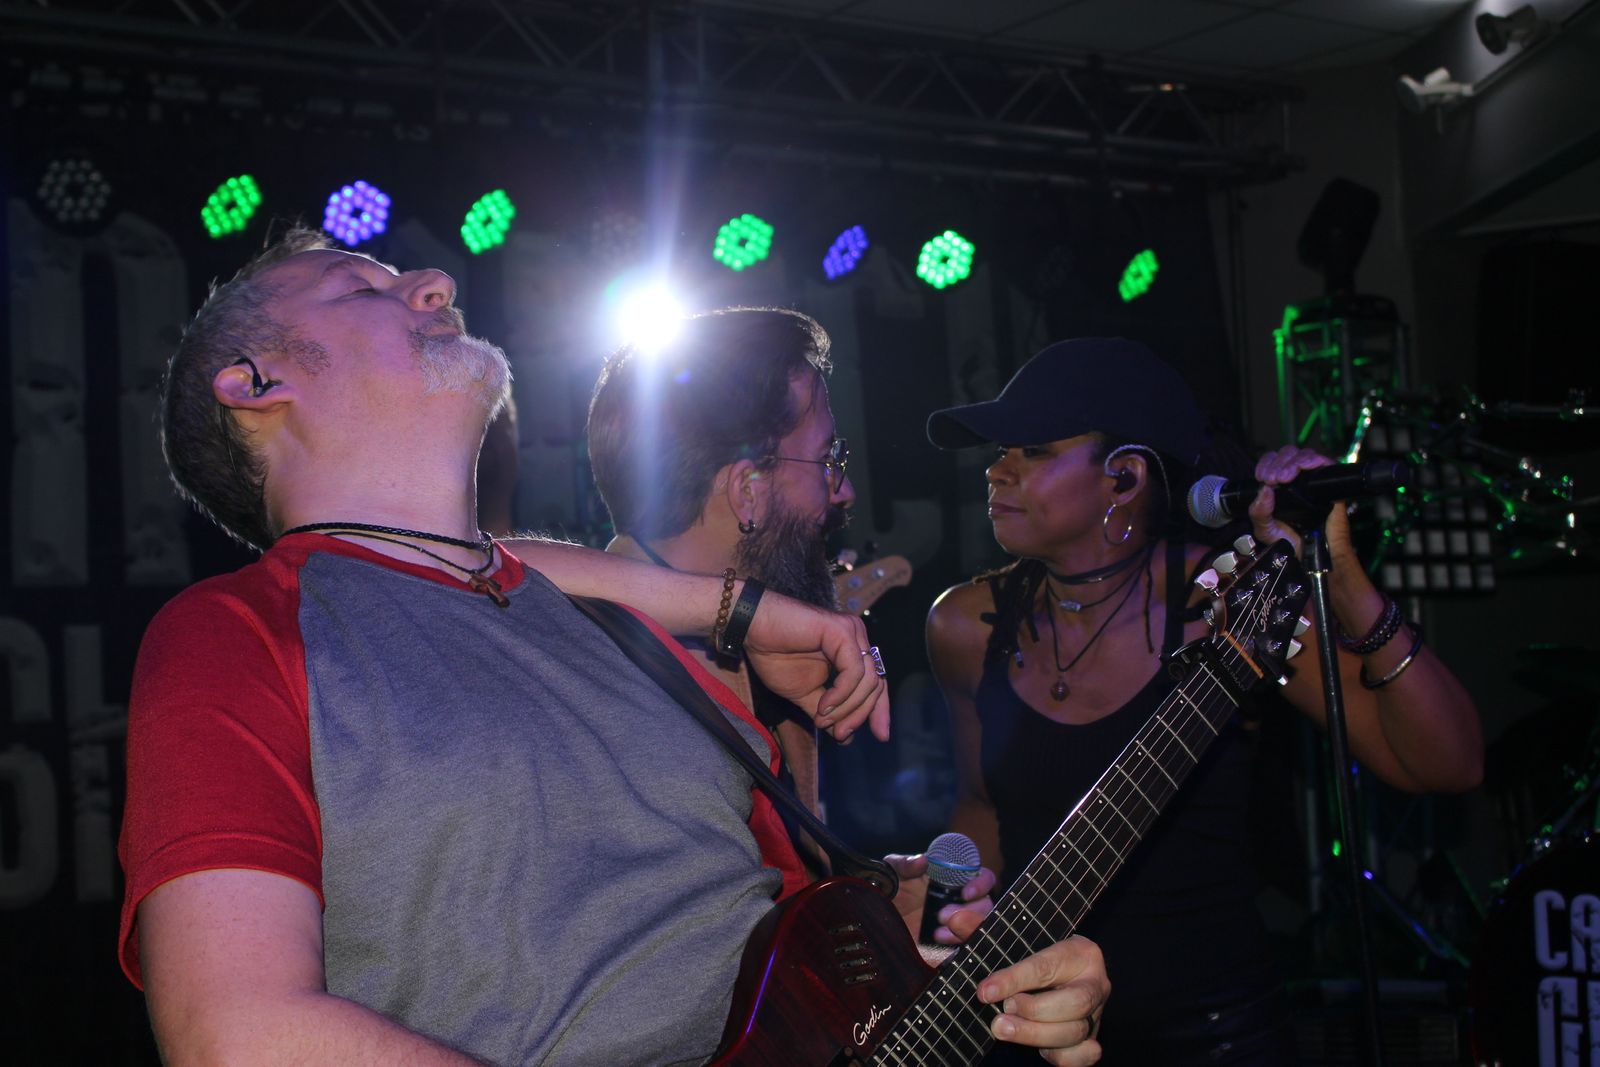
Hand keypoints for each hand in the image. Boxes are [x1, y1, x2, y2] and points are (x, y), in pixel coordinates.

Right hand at [742, 592, 889, 742]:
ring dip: (848, 707)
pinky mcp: (841, 630)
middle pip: (876, 684)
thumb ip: (827, 712)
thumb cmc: (774, 655)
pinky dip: (842, 693)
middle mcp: (857, 638)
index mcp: (851, 651)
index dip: (879, 710)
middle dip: (861, 714)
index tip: (880, 736)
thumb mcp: (805, 694)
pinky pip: (854, 671)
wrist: (751, 630)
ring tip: (824, 719)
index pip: (876, 683)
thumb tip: (846, 736)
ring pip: (868, 680)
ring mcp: (851, 632)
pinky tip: (825, 705)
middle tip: (841, 734)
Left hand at [883, 854, 995, 943]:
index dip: (981, 883)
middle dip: (971, 912)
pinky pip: (964, 946)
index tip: (966, 892)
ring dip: (965, 929)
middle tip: (944, 916)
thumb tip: (923, 860)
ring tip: (938, 932)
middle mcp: (960, 901)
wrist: (873, 917)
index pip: (982, 878)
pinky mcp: (948, 945)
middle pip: (985, 906)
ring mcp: (956, 924)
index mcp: (954, 879)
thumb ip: (906, 864)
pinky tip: (937, 941)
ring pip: (979, 927)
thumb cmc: (887, 888)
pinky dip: (956, 944)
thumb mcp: (891, 871)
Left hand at [961, 929, 1108, 1065]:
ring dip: (1036, 1035)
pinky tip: (1038, 1049)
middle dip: (1033, 1012)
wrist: (1061, 976)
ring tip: (1003, 1029)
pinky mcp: (1092, 1038)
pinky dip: (1061, 1056)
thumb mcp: (1012, 939)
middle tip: (999, 1016)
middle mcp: (1094, 982)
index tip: (984, 991)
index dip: (1012, 980)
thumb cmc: (1034, 957)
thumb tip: (952, 918)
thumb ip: (982, 928)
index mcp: (1079, 951)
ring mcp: (1097, 1013)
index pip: (1045, 966)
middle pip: (1074, 1002)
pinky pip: (1084, 1055)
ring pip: (1076, 1031)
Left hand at [1248, 445, 1345, 558]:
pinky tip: (1303, 467)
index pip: (1273, 461)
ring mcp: (1314, 480)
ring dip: (1292, 462)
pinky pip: (1325, 462)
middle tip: (1272, 479)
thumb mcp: (1265, 529)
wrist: (1313, 555)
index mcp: (1280, 486)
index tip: (1262, 476)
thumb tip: (1264, 490)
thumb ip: (1258, 512)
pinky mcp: (1331, 483)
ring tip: (1284, 477)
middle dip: (1277, 463)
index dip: (1266, 463)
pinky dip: (1313, 460)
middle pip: (1288, 454)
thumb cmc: (1291, 542)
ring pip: (1304, 455)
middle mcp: (1297, 480)